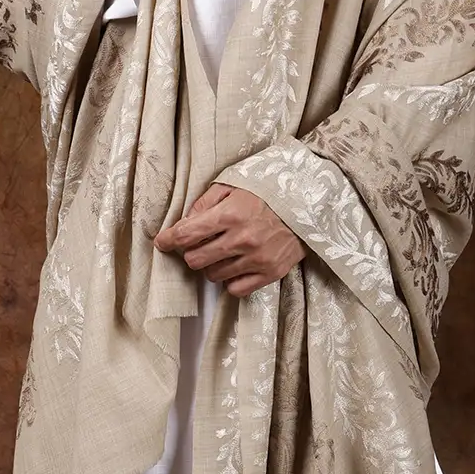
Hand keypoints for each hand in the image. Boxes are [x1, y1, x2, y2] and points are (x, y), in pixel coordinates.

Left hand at [154, 184, 305, 296]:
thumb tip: (184, 222)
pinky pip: (236, 289)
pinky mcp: (271, 273)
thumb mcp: (235, 184)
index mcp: (230, 214)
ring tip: (222, 252)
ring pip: (213, 276)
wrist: (311, 202)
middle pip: (195, 260)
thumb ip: (206, 202)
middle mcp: (242, 239)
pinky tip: (236, 266)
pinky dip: (230, 280)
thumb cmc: (270, 190)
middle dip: (191, 252)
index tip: (162, 242)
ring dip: (212, 265)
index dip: (169, 239)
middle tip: (198, 245)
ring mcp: (257, 259)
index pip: (187, 234)